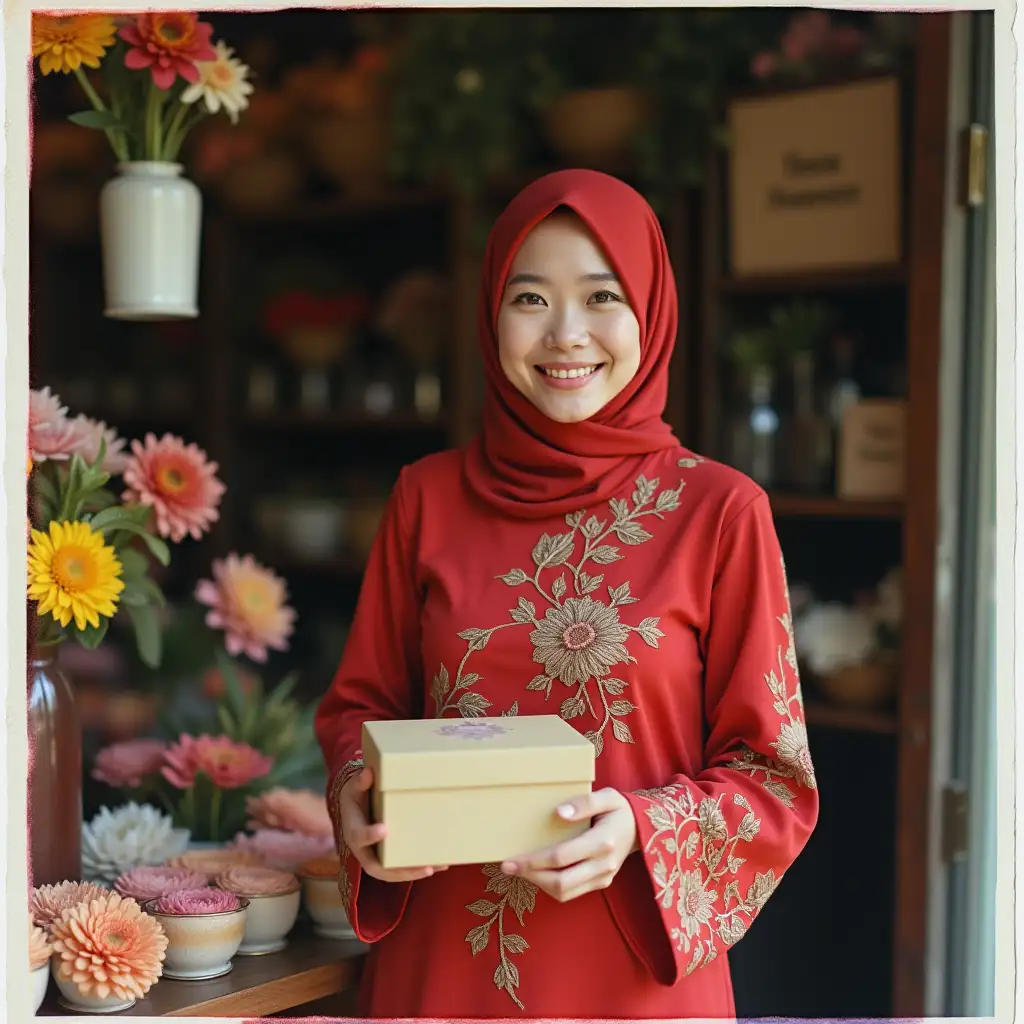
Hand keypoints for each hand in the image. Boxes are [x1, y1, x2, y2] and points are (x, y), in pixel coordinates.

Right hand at [339, 767, 447, 883]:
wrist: (354, 807)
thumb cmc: (355, 796)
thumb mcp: (354, 787)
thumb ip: (360, 782)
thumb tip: (368, 772)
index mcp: (353, 831)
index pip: (358, 837)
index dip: (370, 835)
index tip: (385, 829)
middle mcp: (364, 849)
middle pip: (378, 866)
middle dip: (401, 870)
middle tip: (424, 867)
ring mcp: (376, 855)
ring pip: (392, 872)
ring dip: (415, 872)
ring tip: (437, 866)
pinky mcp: (387, 856)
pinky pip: (401, 867)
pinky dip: (419, 867)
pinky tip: (439, 864)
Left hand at [499, 787, 638, 902]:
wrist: (642, 827)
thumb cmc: (620, 808)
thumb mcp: (607, 796)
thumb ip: (584, 803)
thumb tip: (559, 813)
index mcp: (603, 842)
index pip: (561, 857)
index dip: (533, 861)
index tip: (511, 859)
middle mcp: (604, 865)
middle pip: (561, 882)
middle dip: (531, 876)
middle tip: (508, 866)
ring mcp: (604, 877)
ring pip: (565, 893)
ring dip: (539, 884)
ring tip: (520, 869)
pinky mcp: (602, 883)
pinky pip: (572, 892)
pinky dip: (552, 886)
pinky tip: (539, 872)